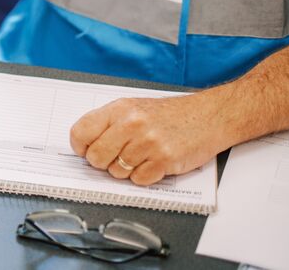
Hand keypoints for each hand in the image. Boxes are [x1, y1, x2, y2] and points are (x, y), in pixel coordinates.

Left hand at [69, 93, 225, 185]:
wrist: (208, 116)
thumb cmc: (170, 115)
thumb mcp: (133, 108)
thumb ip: (108, 124)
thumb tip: (85, 146)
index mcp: (119, 109)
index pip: (81, 132)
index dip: (81, 147)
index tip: (86, 151)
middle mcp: (131, 124)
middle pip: (96, 157)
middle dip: (102, 162)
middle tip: (115, 158)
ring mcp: (148, 142)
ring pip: (116, 172)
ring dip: (125, 170)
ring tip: (139, 157)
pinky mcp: (164, 160)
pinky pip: (138, 180)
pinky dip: (143, 176)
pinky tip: (152, 163)